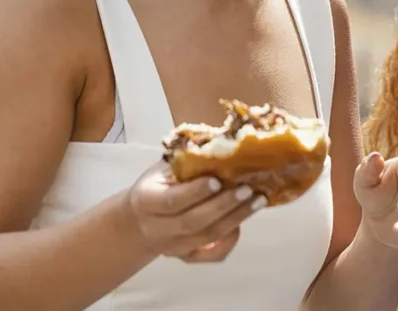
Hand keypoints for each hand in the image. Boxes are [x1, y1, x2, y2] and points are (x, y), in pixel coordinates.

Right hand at [124, 161, 266, 263]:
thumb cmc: (157, 185)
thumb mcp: (162, 168)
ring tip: (258, 201)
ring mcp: (173, 247)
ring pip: (207, 237)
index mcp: (146, 201)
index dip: (196, 192)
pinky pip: (212, 255)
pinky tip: (243, 221)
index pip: (172, 201)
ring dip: (235, 219)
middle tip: (247, 189)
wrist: (139, 221)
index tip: (218, 180)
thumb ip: (185, 160)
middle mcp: (157, 228)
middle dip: (223, 205)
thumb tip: (221, 140)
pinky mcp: (187, 257)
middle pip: (193, 222)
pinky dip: (230, 240)